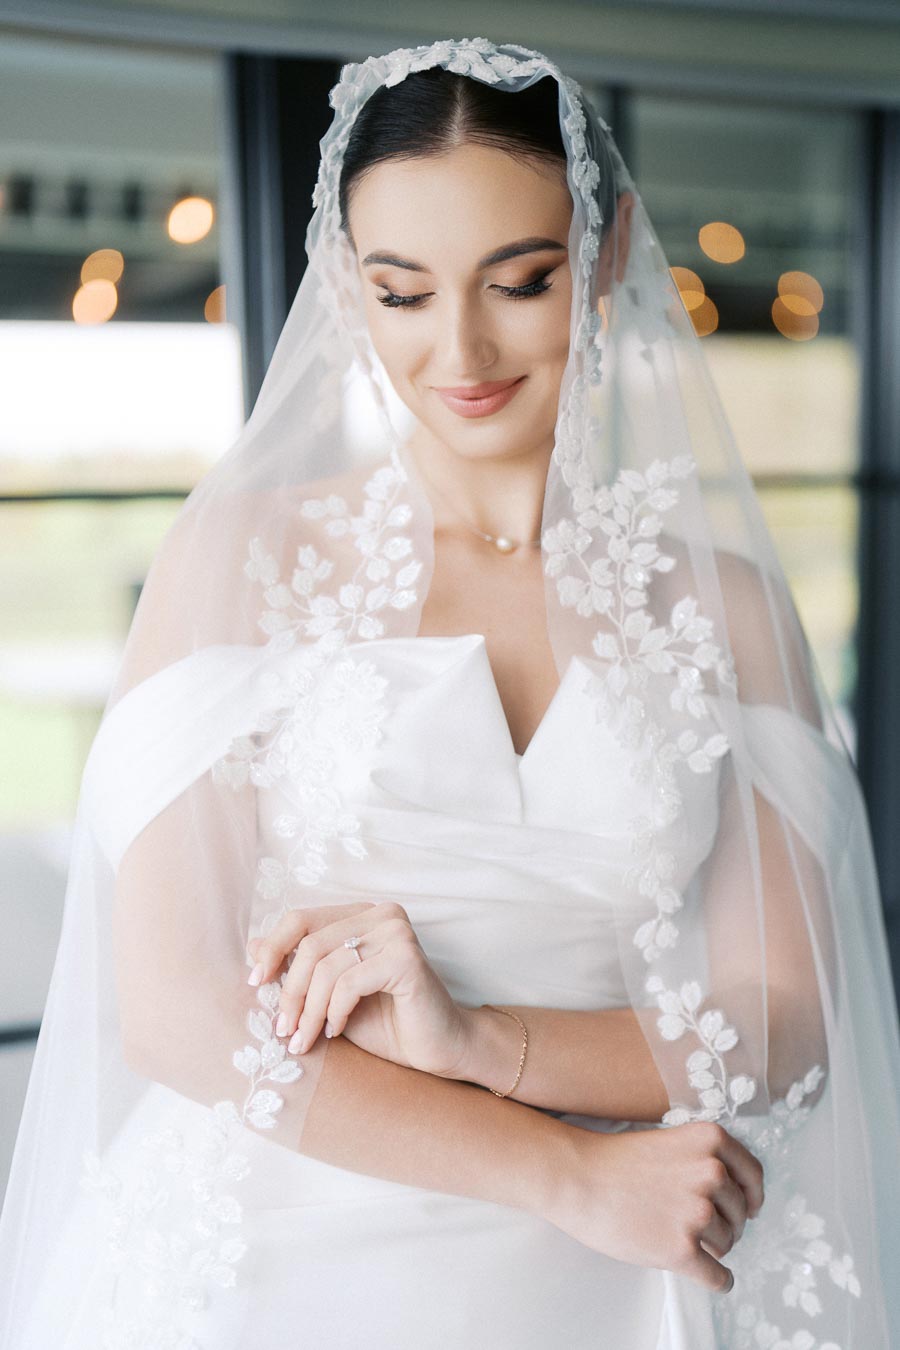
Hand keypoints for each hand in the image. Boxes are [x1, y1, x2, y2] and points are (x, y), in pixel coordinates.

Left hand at [246, 901, 469, 1075]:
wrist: (437, 1049)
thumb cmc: (385, 1022)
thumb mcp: (329, 995)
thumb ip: (298, 968)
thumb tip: (250, 945)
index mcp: (361, 915)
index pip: (301, 918)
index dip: (273, 948)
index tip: (254, 983)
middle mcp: (381, 914)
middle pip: (309, 944)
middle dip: (289, 992)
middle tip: (282, 1031)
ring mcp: (396, 932)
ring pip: (326, 966)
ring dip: (307, 1011)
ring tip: (303, 1040)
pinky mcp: (406, 958)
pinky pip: (349, 983)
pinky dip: (335, 1012)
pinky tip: (336, 1031)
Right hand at [543, 1120, 764, 1294]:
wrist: (576, 1178)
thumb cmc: (616, 1162)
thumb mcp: (670, 1142)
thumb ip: (704, 1160)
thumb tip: (737, 1197)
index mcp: (710, 1140)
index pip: (753, 1175)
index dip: (752, 1195)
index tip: (750, 1208)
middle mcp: (711, 1172)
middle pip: (741, 1213)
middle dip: (727, 1223)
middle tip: (699, 1226)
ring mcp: (698, 1212)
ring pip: (728, 1244)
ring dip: (713, 1248)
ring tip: (682, 1239)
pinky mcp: (682, 1248)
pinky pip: (718, 1277)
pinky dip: (718, 1281)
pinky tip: (713, 1278)